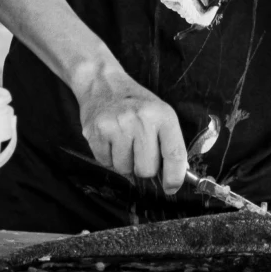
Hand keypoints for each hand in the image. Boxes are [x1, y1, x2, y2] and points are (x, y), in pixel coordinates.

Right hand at [71, 63, 186, 189]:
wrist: (102, 83)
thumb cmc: (136, 103)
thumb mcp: (160, 114)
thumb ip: (169, 143)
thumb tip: (175, 178)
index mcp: (162, 115)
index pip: (174, 154)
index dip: (174, 177)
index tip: (171, 188)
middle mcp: (140, 120)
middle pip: (147, 169)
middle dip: (144, 167)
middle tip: (139, 151)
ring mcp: (116, 126)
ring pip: (125, 169)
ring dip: (125, 162)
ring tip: (123, 142)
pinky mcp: (96, 132)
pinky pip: (106, 163)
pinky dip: (109, 157)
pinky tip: (110, 140)